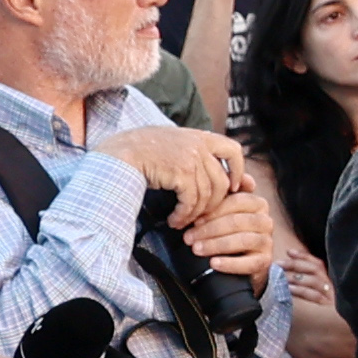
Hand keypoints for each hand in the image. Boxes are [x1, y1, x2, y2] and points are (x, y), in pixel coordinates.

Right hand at [103, 118, 245, 206]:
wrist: (120, 153)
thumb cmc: (145, 152)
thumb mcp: (176, 146)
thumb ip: (200, 157)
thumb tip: (232, 179)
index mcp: (200, 136)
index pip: (234, 150)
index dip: (238, 171)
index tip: (232, 187)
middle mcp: (199, 145)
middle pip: (222, 181)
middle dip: (215, 204)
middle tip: (202, 216)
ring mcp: (191, 158)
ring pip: (207, 195)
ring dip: (195, 214)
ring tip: (183, 221)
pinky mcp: (181, 172)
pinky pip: (192, 201)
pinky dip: (184, 215)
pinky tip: (174, 220)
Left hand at [178, 177, 285, 278]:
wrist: (245, 261)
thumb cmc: (230, 232)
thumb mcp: (226, 211)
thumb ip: (224, 193)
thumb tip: (225, 172)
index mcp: (258, 204)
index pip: (236, 202)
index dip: (213, 211)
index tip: (193, 219)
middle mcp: (266, 221)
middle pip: (237, 221)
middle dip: (209, 229)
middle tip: (189, 237)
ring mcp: (267, 241)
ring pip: (242, 240)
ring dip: (216, 245)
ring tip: (197, 249)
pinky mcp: (265, 261)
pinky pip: (249, 263)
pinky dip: (230, 263)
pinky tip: (214, 263)